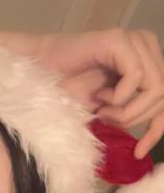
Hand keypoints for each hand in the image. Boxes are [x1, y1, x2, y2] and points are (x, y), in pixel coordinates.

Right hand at [37, 28, 163, 158]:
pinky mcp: (120, 41)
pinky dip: (119, 97)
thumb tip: (151, 135)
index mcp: (147, 61)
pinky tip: (99, 96)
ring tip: (102, 110)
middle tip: (106, 119)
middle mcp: (146, 47)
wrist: (40, 75)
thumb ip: (131, 115)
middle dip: (136, 118)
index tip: (139, 151)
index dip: (158, 127)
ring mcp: (134, 41)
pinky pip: (136, 78)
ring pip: (156, 88)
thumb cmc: (68, 92)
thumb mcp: (108, 111)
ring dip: (127, 110)